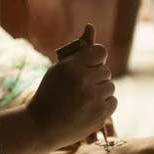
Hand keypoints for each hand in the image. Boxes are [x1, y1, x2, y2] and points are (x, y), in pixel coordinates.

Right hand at [26, 24, 116, 150]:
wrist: (40, 126)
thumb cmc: (49, 93)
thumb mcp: (58, 69)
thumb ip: (77, 50)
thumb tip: (91, 27)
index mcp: (72, 67)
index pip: (100, 52)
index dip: (96, 58)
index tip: (89, 64)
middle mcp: (84, 81)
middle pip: (105, 71)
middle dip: (96, 77)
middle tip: (82, 85)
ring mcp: (93, 99)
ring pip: (110, 86)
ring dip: (100, 91)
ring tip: (84, 98)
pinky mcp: (100, 115)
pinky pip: (113, 101)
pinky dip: (104, 104)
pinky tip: (88, 108)